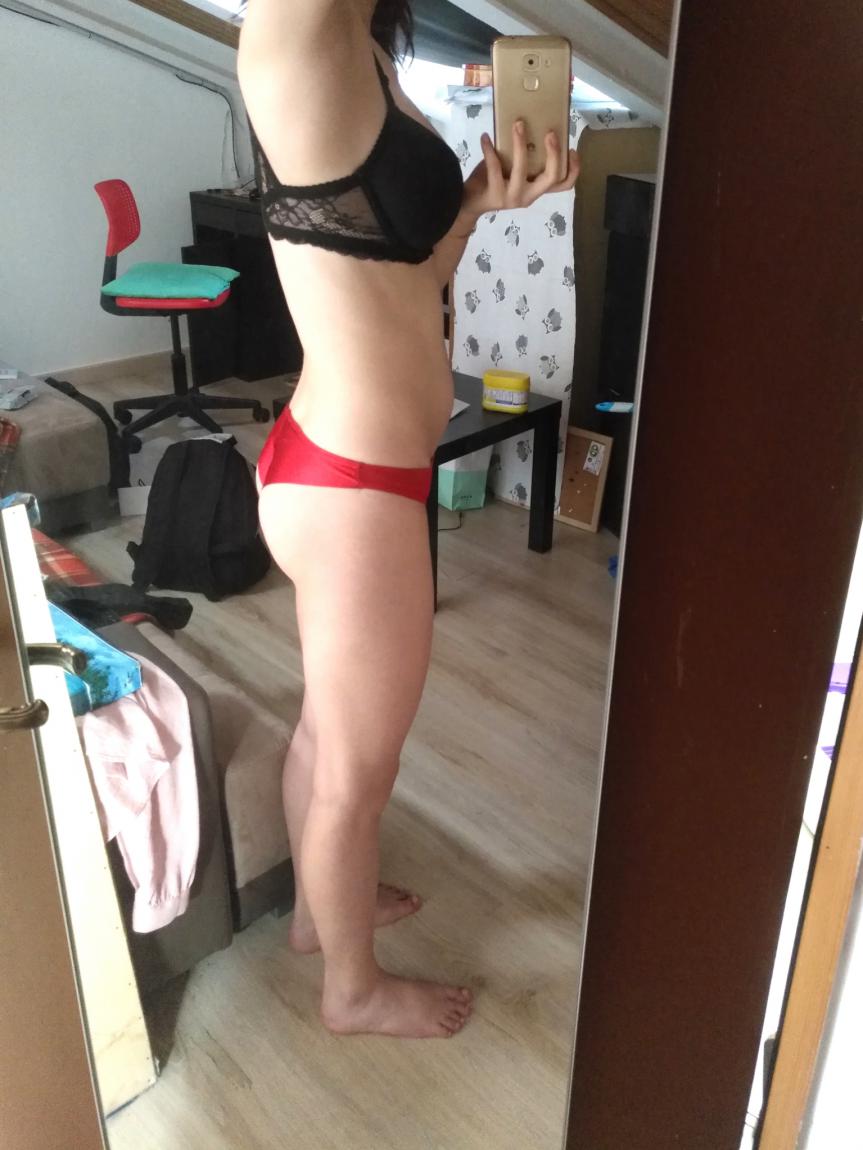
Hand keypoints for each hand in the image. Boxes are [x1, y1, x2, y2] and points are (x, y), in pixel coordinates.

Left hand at [461, 120, 579, 220]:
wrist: (469, 202)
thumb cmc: (493, 180)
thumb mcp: (513, 169)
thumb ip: (524, 156)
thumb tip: (528, 121)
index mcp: (537, 189)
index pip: (564, 184)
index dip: (574, 168)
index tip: (572, 148)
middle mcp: (529, 196)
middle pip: (552, 177)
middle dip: (554, 153)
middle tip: (549, 133)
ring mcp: (513, 197)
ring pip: (522, 170)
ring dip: (520, 144)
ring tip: (517, 124)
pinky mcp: (495, 195)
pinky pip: (494, 168)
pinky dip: (489, 150)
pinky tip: (485, 138)